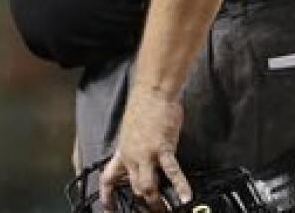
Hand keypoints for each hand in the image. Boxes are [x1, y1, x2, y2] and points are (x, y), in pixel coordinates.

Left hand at [99, 87, 190, 211]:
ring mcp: (146, 154)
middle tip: (152, 212)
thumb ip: (134, 150)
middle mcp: (131, 156)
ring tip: (166, 210)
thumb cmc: (143, 108)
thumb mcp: (131, 132)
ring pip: (147, 186)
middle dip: (143, 204)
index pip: (108, 179)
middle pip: (134, 188)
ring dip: (157, 202)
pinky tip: (187, 197)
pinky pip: (171, 172)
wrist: (152, 93)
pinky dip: (180, 186)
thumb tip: (141, 163)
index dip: (107, 197)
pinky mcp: (162, 148)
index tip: (109, 210)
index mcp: (122, 152)